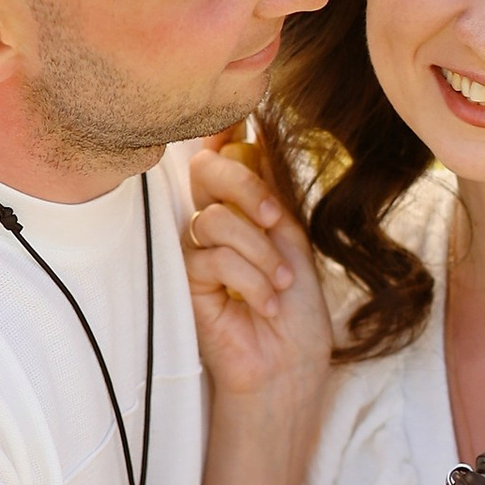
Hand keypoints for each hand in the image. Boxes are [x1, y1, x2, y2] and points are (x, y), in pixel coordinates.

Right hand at [183, 135, 331, 409]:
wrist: (290, 367)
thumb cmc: (296, 312)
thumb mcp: (293, 240)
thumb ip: (270, 193)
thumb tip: (255, 136)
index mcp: (241, 209)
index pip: (223, 156)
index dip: (225, 130)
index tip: (244, 117)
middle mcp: (214, 223)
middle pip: (206, 170)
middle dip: (246, 187)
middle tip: (276, 221)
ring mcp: (197, 252)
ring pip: (215, 219)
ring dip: (260, 253)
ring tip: (280, 286)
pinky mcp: (187, 284)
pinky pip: (212, 258)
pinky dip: (249, 280)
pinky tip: (265, 305)